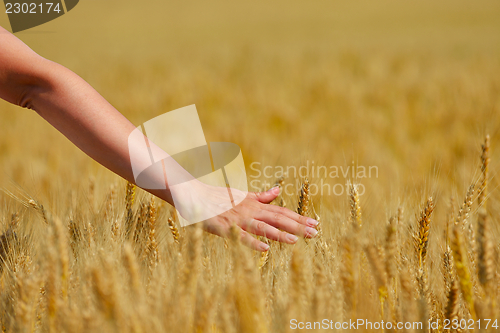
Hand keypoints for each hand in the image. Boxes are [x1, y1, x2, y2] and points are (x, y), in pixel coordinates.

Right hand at [172, 182, 318, 250]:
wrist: (194, 195)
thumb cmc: (218, 197)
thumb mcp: (243, 195)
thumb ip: (261, 196)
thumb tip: (278, 191)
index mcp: (255, 204)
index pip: (281, 212)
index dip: (299, 218)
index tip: (315, 223)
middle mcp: (250, 211)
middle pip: (278, 219)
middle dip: (297, 225)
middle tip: (315, 232)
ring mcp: (239, 219)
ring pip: (263, 227)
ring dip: (280, 233)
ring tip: (297, 240)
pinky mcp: (226, 228)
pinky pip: (241, 236)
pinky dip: (253, 242)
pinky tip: (266, 248)